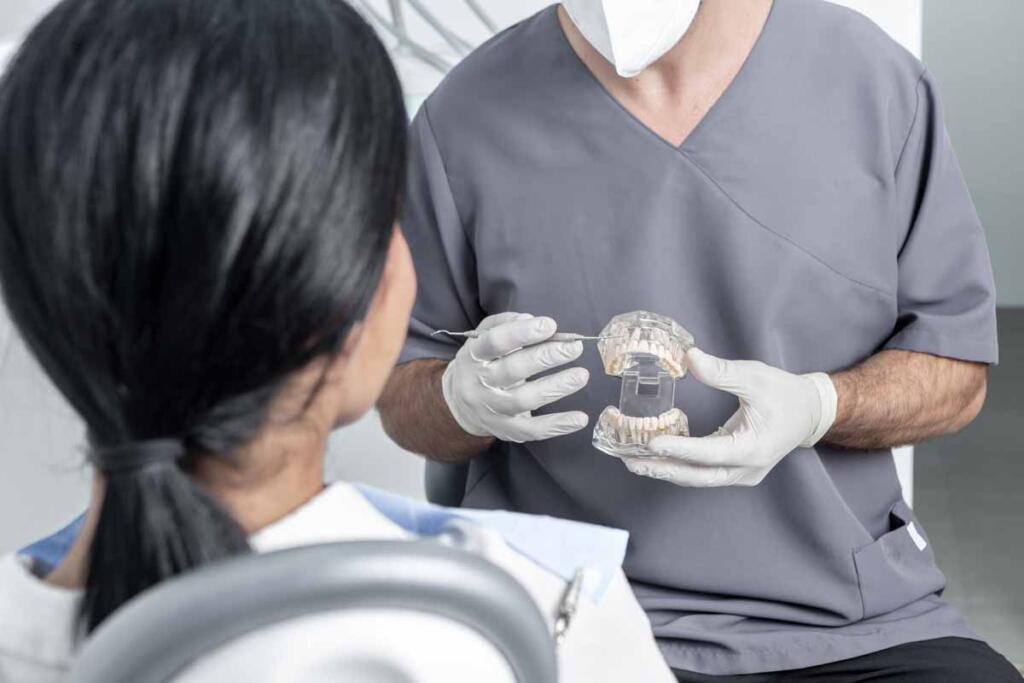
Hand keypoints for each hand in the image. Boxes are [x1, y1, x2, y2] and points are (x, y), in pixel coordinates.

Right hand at [441, 312, 589, 442]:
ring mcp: (492, 410)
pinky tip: (581, 418)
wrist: (460, 404)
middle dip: (546, 357)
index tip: (550, 325)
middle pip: (512, 370)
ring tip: (581, 375)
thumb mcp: (485, 336)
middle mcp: (479, 384)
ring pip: (524, 400)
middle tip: (574, 347)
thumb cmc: (484, 361)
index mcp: (473, 356)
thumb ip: (506, 323)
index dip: (521, 333)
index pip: (495, 343)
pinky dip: (558, 426)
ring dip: (556, 387)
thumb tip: (531, 320)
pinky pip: (533, 430)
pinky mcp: (506, 430)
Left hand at [620, 348, 836, 486]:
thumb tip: (689, 358)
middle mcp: (746, 469)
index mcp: (753, 449)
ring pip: (698, 478)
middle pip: (698, 476)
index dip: (679, 449)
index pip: (709, 453)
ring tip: (635, 461)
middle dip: (663, 469)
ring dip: (667, 470)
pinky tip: (656, 457)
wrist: (809, 412)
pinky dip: (680, 466)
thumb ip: (722, 371)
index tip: (652, 443)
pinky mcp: (735, 471)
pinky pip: (703, 473)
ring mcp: (742, 474)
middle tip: (631, 461)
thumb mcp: (755, 376)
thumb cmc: (785, 393)